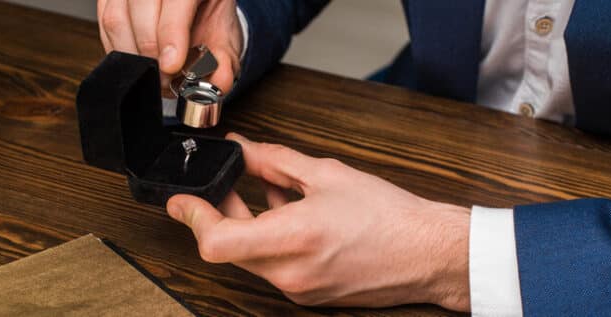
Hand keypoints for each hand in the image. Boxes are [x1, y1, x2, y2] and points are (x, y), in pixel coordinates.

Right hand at [97, 0, 242, 91]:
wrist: (197, 8)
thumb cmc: (208, 19)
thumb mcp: (226, 38)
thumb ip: (224, 61)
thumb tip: (218, 82)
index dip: (171, 32)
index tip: (172, 65)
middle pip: (141, 5)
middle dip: (150, 50)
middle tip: (164, 78)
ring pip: (116, 16)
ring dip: (133, 54)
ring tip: (153, 73)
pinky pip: (104, 25)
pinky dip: (119, 51)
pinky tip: (137, 62)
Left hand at [166, 133, 471, 310]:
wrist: (429, 254)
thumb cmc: (391, 217)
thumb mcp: (328, 175)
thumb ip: (274, 161)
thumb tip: (243, 150)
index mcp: (293, 239)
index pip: (217, 241)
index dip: (193, 217)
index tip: (182, 199)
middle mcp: (290, 273)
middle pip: (229, 247)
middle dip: (221, 212)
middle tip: (228, 184)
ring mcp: (298, 290)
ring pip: (250, 257)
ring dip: (247, 226)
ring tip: (269, 195)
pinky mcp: (308, 296)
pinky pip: (272, 267)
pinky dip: (270, 241)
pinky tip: (290, 216)